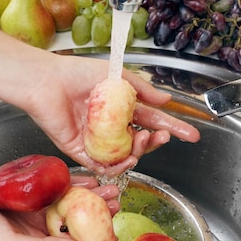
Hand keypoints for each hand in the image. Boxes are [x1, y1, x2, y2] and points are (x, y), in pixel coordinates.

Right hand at [0, 169, 119, 240]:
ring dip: (92, 201)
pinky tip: (91, 180)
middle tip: (117, 209)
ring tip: (111, 192)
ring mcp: (37, 211)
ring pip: (73, 207)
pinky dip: (76, 185)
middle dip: (100, 223)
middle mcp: (40, 231)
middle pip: (77, 230)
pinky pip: (59, 189)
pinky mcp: (33, 192)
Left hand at [24, 54, 200, 175]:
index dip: (172, 127)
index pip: (151, 120)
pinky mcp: (81, 152)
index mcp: (120, 108)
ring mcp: (96, 141)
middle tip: (163, 135)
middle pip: (141, 141)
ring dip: (140, 152)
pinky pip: (103, 167)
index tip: (192, 134)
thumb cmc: (76, 73)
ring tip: (143, 139)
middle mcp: (110, 127)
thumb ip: (143, 89)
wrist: (48, 82)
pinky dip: (118, 167)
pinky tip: (127, 159)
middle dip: (156, 141)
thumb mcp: (118, 76)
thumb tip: (166, 99)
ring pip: (126, 156)